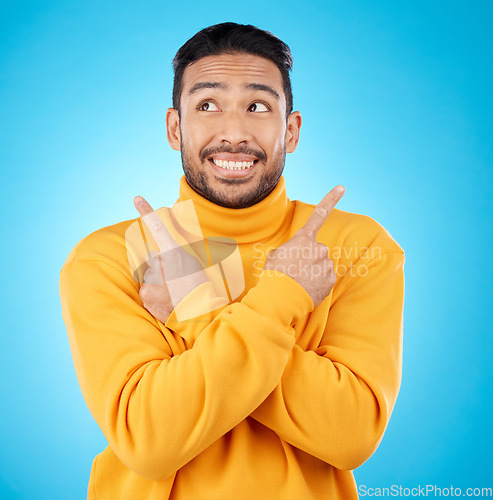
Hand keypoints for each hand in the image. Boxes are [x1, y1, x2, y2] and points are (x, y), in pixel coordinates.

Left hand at [134, 196, 207, 322]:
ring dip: (157, 281)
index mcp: (175, 252)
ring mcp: (152, 277)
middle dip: (159, 266)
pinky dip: (152, 294)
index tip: (136, 198)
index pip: (158, 228)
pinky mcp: (146, 292)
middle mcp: (161, 262)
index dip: (146, 211)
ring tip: (172, 291)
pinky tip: (164, 299)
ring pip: (149, 274)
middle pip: (152, 258)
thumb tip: (157, 255)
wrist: (199, 311)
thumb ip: (175, 256)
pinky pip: (145, 289)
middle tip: (175, 279)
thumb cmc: (199, 287)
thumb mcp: (193, 265)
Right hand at [263, 186, 344, 306]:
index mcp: (303, 239)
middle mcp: (318, 248)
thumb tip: (293, 256)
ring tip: (299, 281)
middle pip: (317, 250)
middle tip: (296, 270)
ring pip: (322, 265)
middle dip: (310, 259)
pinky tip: (308, 288)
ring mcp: (326, 263)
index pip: (319, 215)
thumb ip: (288, 250)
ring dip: (313, 272)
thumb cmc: (274, 275)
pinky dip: (319, 283)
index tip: (342, 188)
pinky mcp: (331, 279)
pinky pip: (326, 278)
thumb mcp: (274, 256)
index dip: (331, 199)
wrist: (281, 297)